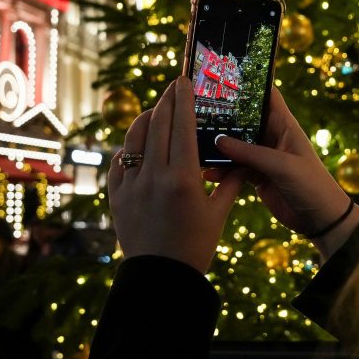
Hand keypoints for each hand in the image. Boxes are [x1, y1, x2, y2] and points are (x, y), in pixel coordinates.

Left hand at [108, 77, 242, 273]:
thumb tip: (242, 160)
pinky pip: (120, 162)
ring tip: (157, 111)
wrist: (161, 278)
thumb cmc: (195, 247)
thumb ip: (229, 182)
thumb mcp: (218, 214)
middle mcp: (155, 177)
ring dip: (146, 119)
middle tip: (174, 85)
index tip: (185, 80)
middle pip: (158, 124)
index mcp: (183, 179)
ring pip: (135, 138)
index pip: (183, 126)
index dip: (183, 99)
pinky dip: (130, 147)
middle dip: (167, 100)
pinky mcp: (116, 195)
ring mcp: (131, 185)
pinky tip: (139, 144)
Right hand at [213, 88, 358, 259]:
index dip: (248, 85)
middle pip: (244, 120)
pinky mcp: (257, 176)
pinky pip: (235, 168)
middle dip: (223, 117)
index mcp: (284, 125)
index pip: (266, 96)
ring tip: (195, 145)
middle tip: (196, 111)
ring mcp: (263, 156)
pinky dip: (221, 170)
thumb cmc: (310, 184)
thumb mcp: (280, 166)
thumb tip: (218, 140)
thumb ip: (249, 153)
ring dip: (218, 147)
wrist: (320, 219)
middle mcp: (272, 136)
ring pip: (236, 145)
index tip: (223, 78)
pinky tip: (206, 174)